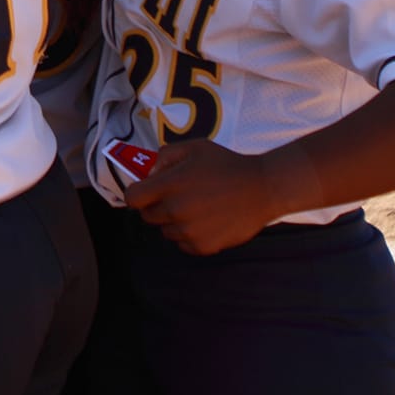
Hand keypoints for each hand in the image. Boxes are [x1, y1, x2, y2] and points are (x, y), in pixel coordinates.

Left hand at [124, 138, 283, 255]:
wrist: (262, 189)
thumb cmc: (227, 165)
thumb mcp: (194, 148)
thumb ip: (166, 156)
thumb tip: (149, 173)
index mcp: (169, 185)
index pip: (133, 198)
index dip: (138, 194)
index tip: (146, 192)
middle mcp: (175, 210)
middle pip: (148, 216)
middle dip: (156, 206)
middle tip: (176, 197)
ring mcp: (189, 231)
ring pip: (166, 231)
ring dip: (174, 222)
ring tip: (197, 208)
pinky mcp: (203, 246)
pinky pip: (184, 244)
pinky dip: (190, 235)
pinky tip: (207, 221)